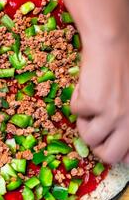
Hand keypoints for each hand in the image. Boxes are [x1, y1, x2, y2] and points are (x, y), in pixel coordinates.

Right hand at [71, 29, 128, 163]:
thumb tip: (123, 148)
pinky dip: (77, 99)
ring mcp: (112, 115)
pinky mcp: (92, 104)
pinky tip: (87, 86)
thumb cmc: (127, 68)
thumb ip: (128, 120)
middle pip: (109, 156)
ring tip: (90, 104)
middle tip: (95, 132)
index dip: (120, 152)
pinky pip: (76, 112)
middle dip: (98, 147)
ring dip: (84, 122)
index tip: (111, 143)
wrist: (114, 44)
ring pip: (88, 137)